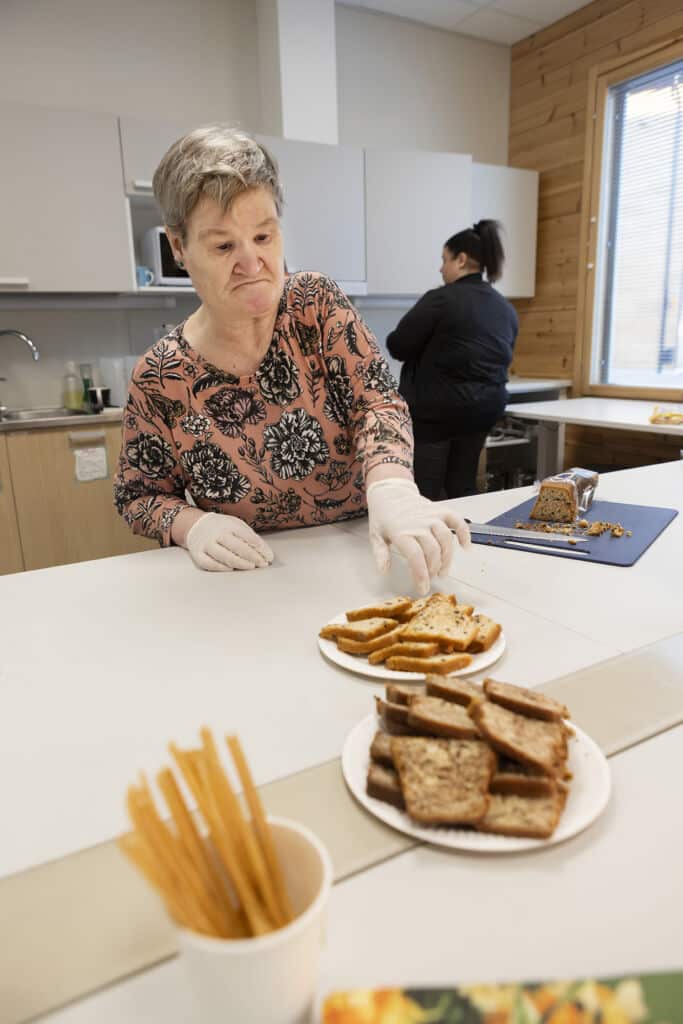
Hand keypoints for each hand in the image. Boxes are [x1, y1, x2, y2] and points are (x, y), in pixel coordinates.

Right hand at [185, 512, 273, 571]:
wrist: (195, 525)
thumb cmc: (221, 527)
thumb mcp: (236, 525)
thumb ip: (249, 536)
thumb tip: (264, 551)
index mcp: (228, 524)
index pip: (247, 536)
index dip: (260, 548)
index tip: (269, 557)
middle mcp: (216, 533)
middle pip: (237, 547)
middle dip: (253, 557)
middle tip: (263, 564)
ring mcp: (206, 544)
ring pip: (224, 556)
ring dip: (240, 563)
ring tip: (251, 567)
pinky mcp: (198, 554)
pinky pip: (210, 564)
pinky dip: (221, 568)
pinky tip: (231, 569)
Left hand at [366, 478, 469, 594]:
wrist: (390, 493)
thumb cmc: (383, 517)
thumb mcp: (375, 536)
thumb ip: (380, 554)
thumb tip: (384, 570)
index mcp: (400, 532)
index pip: (415, 557)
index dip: (421, 575)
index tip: (423, 588)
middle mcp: (418, 524)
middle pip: (432, 551)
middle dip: (434, 569)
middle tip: (431, 578)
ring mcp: (430, 516)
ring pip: (446, 539)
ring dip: (447, 558)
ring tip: (442, 571)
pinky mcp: (439, 510)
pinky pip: (456, 520)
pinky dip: (464, 533)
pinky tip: (466, 546)